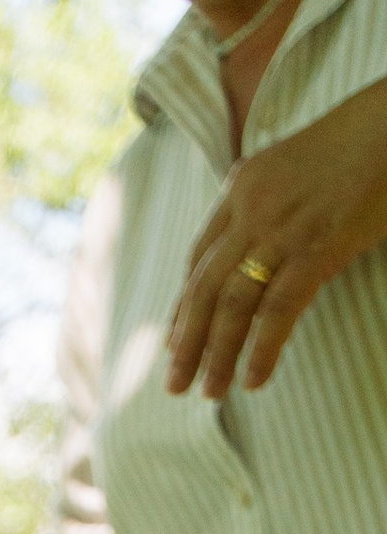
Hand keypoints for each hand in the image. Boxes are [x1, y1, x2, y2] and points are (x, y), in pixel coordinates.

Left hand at [167, 80, 386, 397]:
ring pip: (231, 304)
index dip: (184, 304)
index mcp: (242, 185)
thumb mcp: (295, 167)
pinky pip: (277, 309)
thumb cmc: (359, 142)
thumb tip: (261, 252)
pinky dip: (262, 349)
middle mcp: (251, 208)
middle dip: (186, 341)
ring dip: (217, 354)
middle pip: (204, 287)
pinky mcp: (316, 247)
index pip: (200, 256)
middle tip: (176, 383)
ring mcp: (281, 228)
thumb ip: (269, 205)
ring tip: (210, 392)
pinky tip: (253, 378)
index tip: (175, 341)